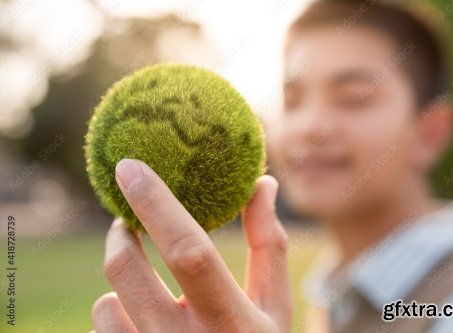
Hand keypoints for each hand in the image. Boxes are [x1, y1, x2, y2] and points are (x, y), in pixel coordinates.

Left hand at [90, 159, 291, 332]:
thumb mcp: (274, 303)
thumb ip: (268, 243)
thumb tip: (262, 184)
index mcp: (232, 321)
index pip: (188, 250)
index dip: (157, 204)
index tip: (129, 166)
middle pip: (127, 270)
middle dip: (120, 233)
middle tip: (128, 221)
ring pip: (106, 302)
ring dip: (122, 278)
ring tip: (141, 276)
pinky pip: (102, 329)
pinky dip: (114, 312)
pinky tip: (138, 316)